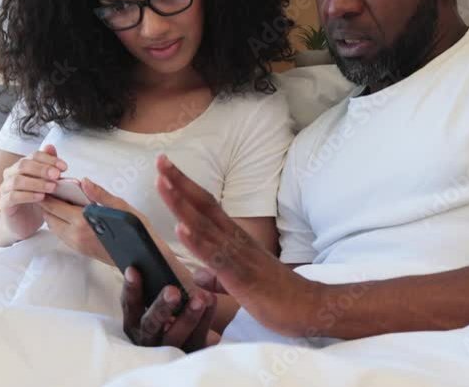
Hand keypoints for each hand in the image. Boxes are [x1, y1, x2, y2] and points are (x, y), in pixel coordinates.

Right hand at [0, 144, 65, 240]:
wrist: (25, 223)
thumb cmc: (38, 201)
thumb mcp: (48, 183)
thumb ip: (50, 167)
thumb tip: (51, 146)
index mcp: (22, 166)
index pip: (34, 156)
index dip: (49, 159)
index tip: (65, 167)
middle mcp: (11, 174)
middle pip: (24, 165)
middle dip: (42, 169)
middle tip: (57, 176)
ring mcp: (5, 188)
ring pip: (17, 180)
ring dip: (36, 183)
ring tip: (52, 187)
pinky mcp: (4, 203)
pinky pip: (13, 196)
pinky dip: (28, 195)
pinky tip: (41, 198)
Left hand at [41, 178, 149, 265]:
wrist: (139, 259)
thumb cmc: (135, 232)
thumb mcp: (120, 207)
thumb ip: (99, 194)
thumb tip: (85, 181)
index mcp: (83, 222)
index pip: (55, 207)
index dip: (48, 195)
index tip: (48, 184)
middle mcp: (75, 235)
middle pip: (49, 217)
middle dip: (47, 203)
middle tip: (52, 190)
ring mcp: (76, 244)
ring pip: (53, 227)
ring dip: (52, 214)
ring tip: (60, 200)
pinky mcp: (79, 250)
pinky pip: (61, 234)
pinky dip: (58, 222)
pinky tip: (68, 214)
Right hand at [121, 266, 216, 351]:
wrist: (189, 347)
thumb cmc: (169, 316)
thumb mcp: (157, 305)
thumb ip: (154, 288)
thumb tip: (156, 265)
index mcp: (135, 324)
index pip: (130, 306)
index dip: (131, 289)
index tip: (133, 270)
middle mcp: (147, 340)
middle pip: (150, 325)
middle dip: (161, 307)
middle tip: (172, 291)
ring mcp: (168, 351)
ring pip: (175, 336)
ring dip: (187, 316)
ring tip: (199, 299)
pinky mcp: (189, 355)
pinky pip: (198, 339)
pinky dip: (205, 319)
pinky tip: (211, 301)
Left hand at [154, 155, 317, 336]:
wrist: (308, 307)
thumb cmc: (277, 295)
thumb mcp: (241, 284)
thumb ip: (217, 277)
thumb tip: (198, 275)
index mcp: (235, 239)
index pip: (207, 206)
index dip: (187, 187)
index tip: (166, 169)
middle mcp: (235, 240)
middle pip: (204, 205)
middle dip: (180, 183)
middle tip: (160, 160)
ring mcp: (238, 255)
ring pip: (204, 225)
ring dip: (181, 204)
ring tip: (162, 183)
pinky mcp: (241, 275)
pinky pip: (215, 255)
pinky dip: (197, 241)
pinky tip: (180, 227)